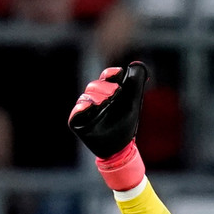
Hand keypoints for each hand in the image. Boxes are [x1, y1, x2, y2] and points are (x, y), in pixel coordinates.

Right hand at [68, 61, 149, 188]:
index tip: (117, 74)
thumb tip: (137, 65)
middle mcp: (94, 99)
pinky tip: (90, 107)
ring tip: (105, 105)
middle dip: (106, 88)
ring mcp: (85, 110)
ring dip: (97, 99)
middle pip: (95, 86)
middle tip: (116, 94)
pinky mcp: (78, 122)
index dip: (110, 74)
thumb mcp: (132, 103)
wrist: (121, 148)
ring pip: (86, 97)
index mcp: (107, 93)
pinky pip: (76, 113)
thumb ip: (134, 84)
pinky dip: (82, 108)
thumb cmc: (126, 125)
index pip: (105, 78)